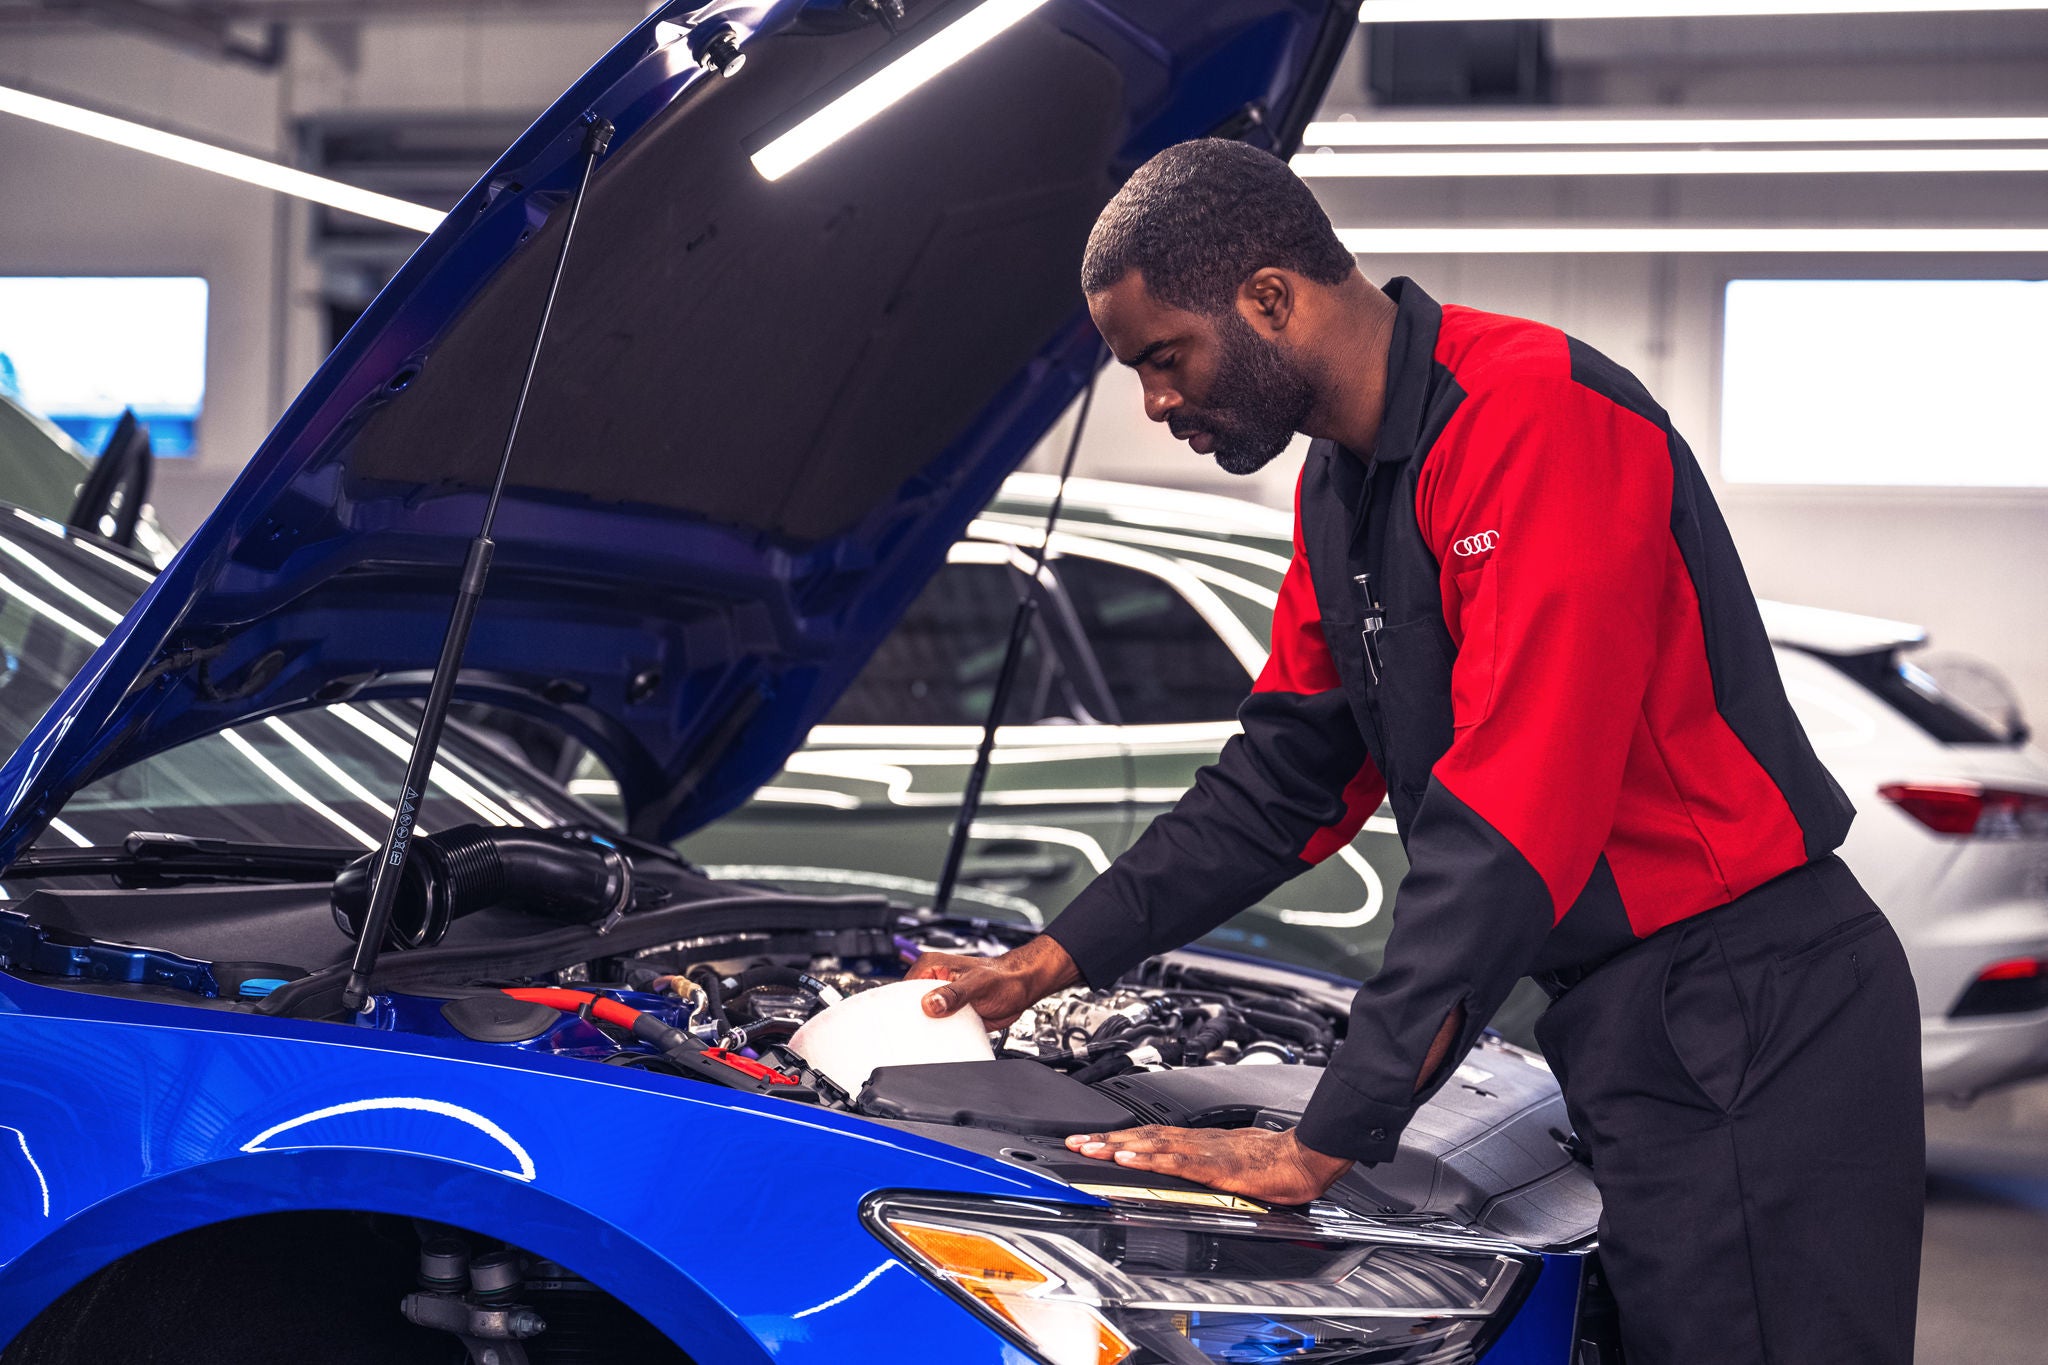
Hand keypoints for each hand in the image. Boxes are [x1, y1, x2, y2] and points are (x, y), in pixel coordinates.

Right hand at [904, 934, 1079, 1031]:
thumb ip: (954, 994)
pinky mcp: (952, 1014)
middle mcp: (934, 982)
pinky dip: (939, 1036)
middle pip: (911, 1006)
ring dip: (926, 1030)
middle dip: (912, 1021)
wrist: (1022, 987)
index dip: (900, 1007)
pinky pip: (939, 1028)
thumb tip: (931, 1003)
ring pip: (924, 1019)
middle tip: (913, 1036)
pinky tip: (939, 1043)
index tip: (901, 1023)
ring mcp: (943, 999)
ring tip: (924, 1042)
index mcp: (932, 966)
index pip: (904, 989)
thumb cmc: (1004, 977)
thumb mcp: (977, 984)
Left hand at [1063, 1125, 1353, 1204]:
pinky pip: (1174, 1161)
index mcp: (1199, 1141)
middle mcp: (1195, 1141)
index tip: (1090, 1140)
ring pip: (1150, 1144)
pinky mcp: (1213, 1165)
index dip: (1117, 1137)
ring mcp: (1202, 1151)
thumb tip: (1188, 1173)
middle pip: (1141, 1136)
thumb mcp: (1232, 1165)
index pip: (1149, 1136)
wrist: (1304, 1158)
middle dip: (1104, 1139)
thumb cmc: (1275, 1162)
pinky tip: (1127, 1159)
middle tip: (1072, 1142)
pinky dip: (1147, 1158)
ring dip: (1116, 1146)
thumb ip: (1207, 1167)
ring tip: (1088, 1149)